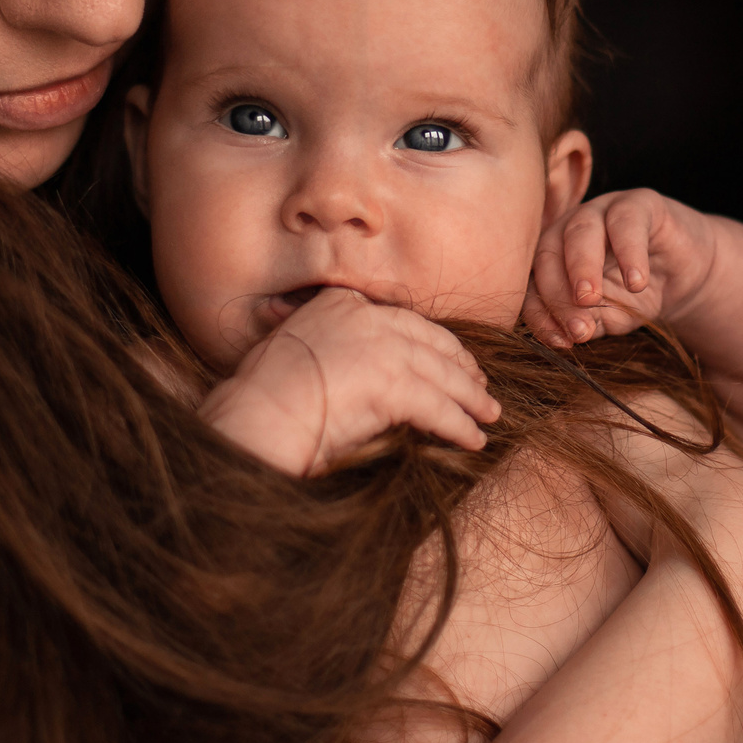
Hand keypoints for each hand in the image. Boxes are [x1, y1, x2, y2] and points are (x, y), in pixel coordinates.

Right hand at [197, 287, 500, 475]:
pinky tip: (472, 439)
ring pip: (441, 373)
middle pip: (431, 341)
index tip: (454, 359)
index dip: (436, 343)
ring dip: (469, 399)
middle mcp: (365, 316)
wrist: (255, 418)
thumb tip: (374, 373)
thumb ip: (338, 347)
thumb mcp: (301, 351)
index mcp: (342, 303)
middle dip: (461, 367)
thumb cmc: (266, 398)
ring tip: (487, 416)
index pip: (404, 321)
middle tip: (481, 387)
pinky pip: (437, 407)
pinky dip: (459, 425)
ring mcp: (380, 346)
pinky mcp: (390, 382)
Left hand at [526, 188, 721, 347]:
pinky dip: (629, 252)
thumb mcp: (608, 316)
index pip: (533, 282)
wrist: (683, 275)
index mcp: (552, 256)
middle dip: (557, 292)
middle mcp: (569, 228)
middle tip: (576, 325)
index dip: (540, 313)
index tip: (559, 342)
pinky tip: (637, 282)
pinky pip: (627, 220)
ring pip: (581, 230)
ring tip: (591, 298)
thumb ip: (586, 322)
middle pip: (549, 252)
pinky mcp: (639, 203)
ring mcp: (601, 210)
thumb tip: (570, 336)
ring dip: (582, 266)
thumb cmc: (634, 295)